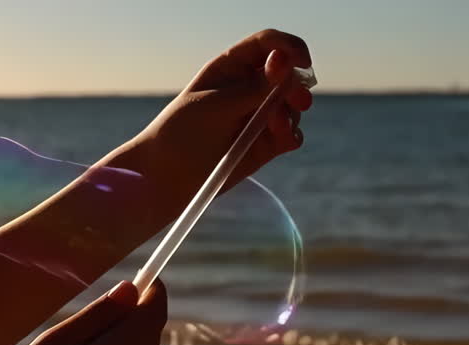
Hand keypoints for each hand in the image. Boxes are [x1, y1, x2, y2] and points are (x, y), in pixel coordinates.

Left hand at [121, 29, 313, 217]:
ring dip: (290, 114)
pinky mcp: (264, 144)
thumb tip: (286, 61)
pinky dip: (291, 135)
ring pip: (292, 106)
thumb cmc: (182, 133)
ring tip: (274, 128)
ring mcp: (257, 116)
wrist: (167, 176)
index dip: (289, 48)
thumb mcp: (217, 105)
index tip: (301, 61)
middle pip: (288, 76)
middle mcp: (248, 88)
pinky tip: (282, 140)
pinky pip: (290, 134)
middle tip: (299, 101)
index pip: (269, 45)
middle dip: (296, 86)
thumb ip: (254, 87)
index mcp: (231, 68)